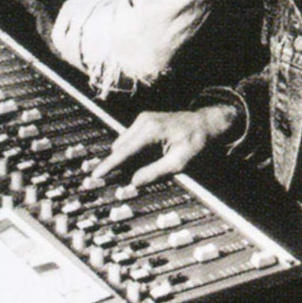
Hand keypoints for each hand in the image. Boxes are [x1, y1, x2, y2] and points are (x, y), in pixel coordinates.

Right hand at [92, 105, 237, 185]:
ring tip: (134, 171)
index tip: (95, 175)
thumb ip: (155, 172)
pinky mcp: (145, 121)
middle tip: (112, 180)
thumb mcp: (179, 161)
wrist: (206, 123)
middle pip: (119, 147)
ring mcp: (143, 119)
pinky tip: (142, 159)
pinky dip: (131, 150)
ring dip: (124, 157)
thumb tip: (133, 182)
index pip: (123, 151)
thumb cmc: (196, 141)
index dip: (108, 165)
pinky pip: (130, 139)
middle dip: (115, 163)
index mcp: (151, 130)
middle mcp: (144, 122)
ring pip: (123, 143)